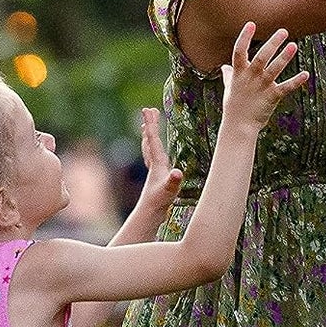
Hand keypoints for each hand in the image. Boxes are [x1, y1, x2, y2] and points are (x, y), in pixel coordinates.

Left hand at [132, 108, 183, 224]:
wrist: (148, 217)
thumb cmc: (158, 204)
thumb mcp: (169, 192)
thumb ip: (173, 182)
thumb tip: (177, 173)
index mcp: (157, 164)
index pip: (154, 140)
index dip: (152, 124)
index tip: (148, 109)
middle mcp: (154, 166)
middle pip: (150, 140)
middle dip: (150, 125)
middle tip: (149, 110)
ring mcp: (154, 172)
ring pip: (149, 149)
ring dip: (150, 136)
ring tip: (149, 128)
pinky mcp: (156, 179)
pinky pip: (153, 159)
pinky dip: (153, 151)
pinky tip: (157, 155)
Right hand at [221, 23, 309, 128]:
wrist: (238, 126)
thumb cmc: (234, 106)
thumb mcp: (229, 88)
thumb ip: (228, 75)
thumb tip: (224, 67)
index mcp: (238, 73)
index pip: (239, 51)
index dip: (244, 37)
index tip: (251, 24)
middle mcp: (250, 78)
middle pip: (261, 57)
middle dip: (272, 44)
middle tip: (284, 31)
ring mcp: (261, 87)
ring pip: (273, 70)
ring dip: (284, 58)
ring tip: (294, 46)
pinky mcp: (271, 97)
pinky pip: (285, 88)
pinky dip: (296, 81)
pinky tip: (305, 74)